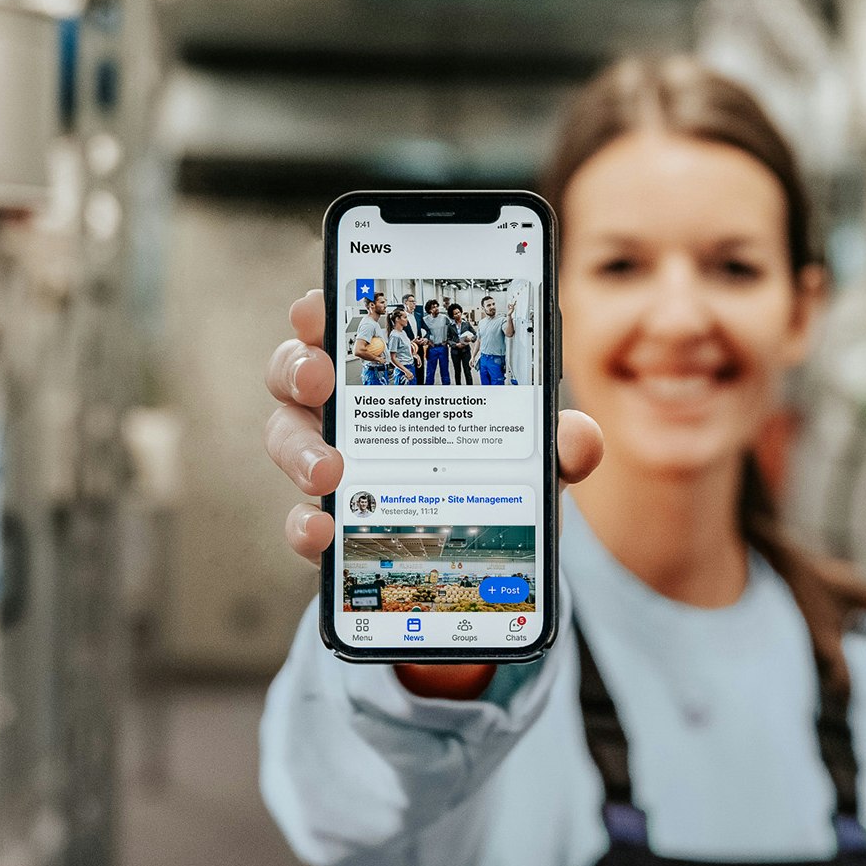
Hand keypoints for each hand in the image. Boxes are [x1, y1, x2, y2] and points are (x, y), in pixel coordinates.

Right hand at [265, 289, 602, 563]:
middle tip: (321, 378)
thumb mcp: (535, 456)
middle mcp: (347, 409)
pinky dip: (305, 524)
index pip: (345, 325)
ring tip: (330, 471)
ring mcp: (330, 463)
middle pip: (296, 372)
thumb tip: (578, 439)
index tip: (320, 307)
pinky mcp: (332, 521)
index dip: (322, 310)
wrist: (484, 559)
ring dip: (299, 450)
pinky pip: (301, 518)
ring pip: (286, 439)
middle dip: (298, 367)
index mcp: (391, 373)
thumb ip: (559, 442)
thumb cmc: (497, 476)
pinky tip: (324, 529)